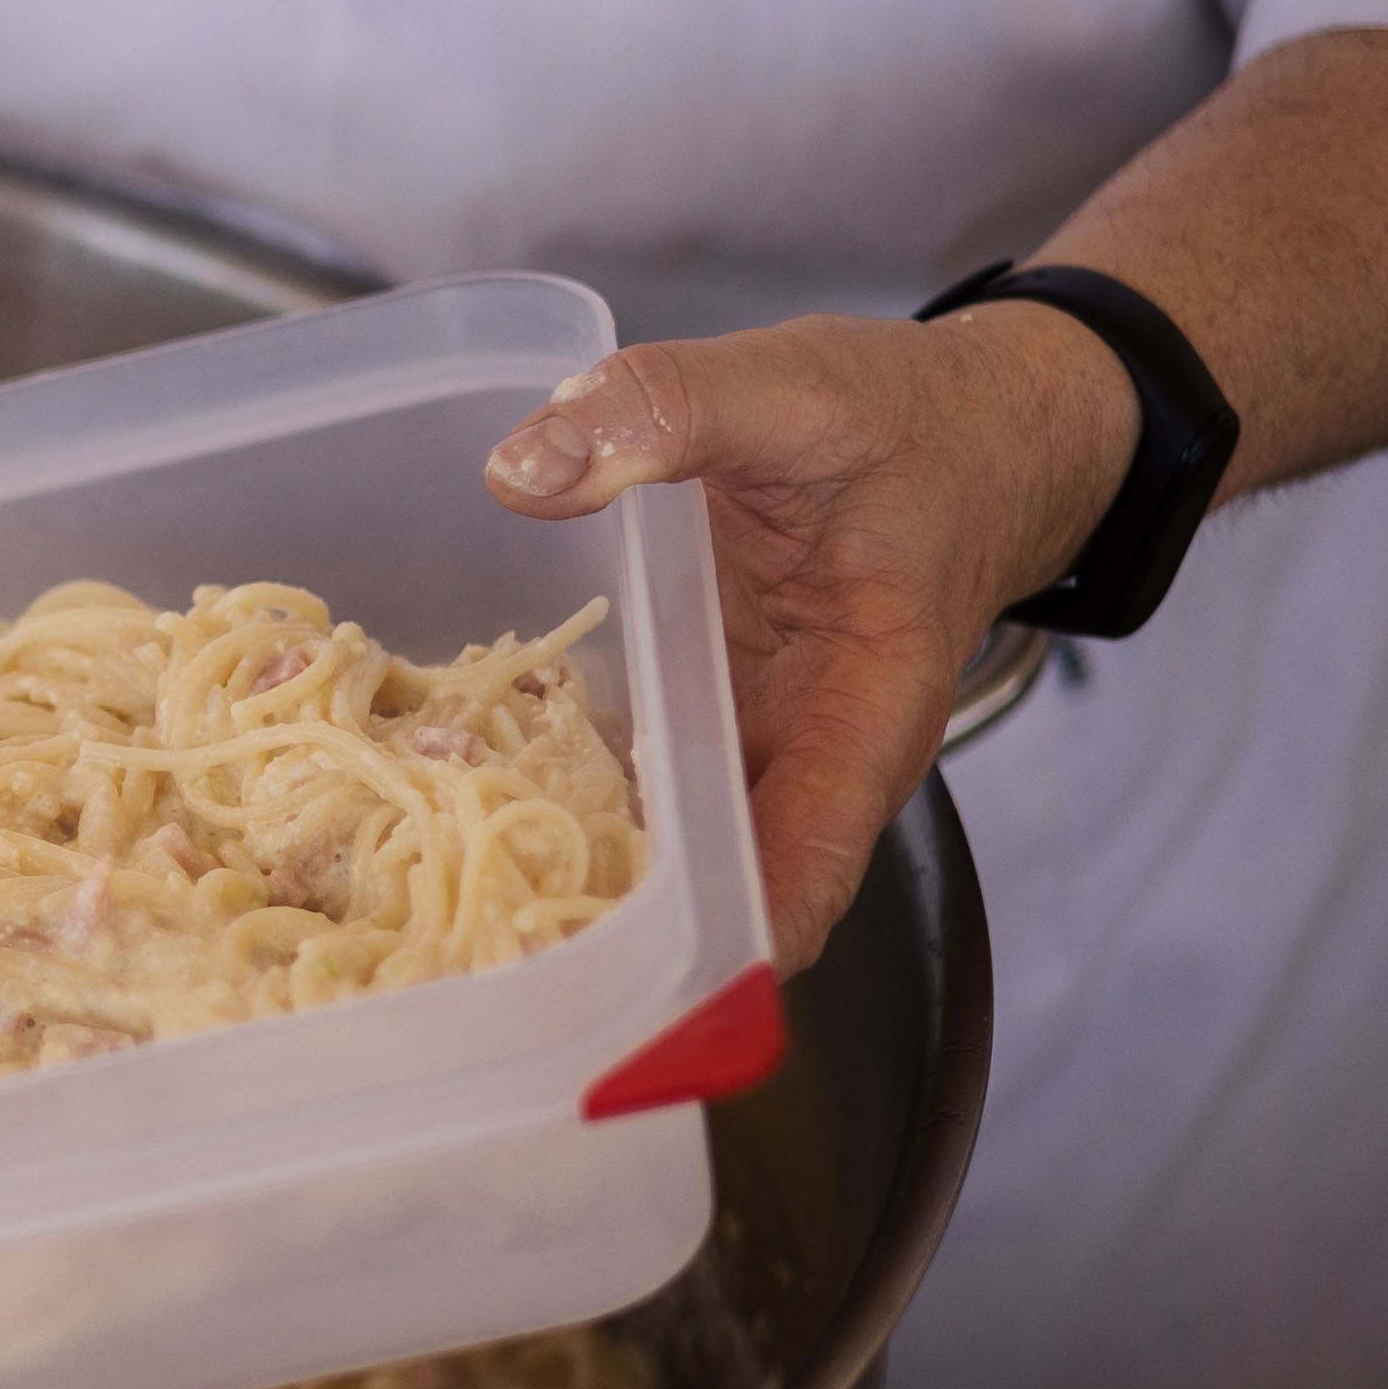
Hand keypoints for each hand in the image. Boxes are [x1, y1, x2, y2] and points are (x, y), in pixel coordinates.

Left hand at [481, 307, 1133, 966]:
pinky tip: (445, 772)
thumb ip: (670, 413)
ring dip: (554, 858)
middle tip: (466, 951)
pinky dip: (546, 774)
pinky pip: (621, 764)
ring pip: (652, 835)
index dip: (716, 954)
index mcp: (863, 718)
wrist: (964, 424)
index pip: (801, 878)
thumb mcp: (797, 391)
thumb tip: (525, 471)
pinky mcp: (699, 705)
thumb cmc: (914, 424)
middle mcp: (801, 757)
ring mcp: (743, 739)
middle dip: (602, 930)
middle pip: (707, 888)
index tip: (620, 998)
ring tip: (423, 887)